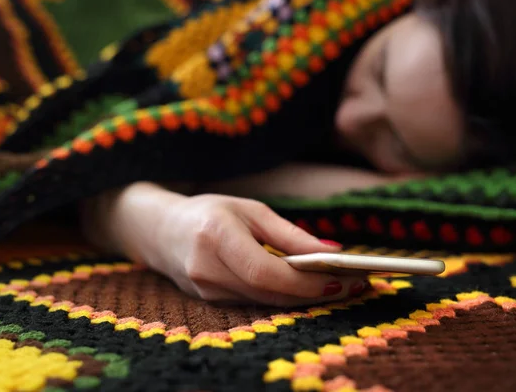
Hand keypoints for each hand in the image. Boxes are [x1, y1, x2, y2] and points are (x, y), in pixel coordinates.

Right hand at [86, 182, 368, 306]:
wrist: (159, 230)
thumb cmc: (209, 212)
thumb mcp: (251, 210)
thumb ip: (289, 234)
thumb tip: (333, 253)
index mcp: (215, 237)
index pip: (267, 272)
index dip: (305, 281)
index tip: (343, 278)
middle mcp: (206, 270)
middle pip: (270, 294)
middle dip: (316, 293)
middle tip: (355, 285)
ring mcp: (205, 291)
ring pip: (267, 303)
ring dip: (306, 299)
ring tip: (342, 287)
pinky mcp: (210, 302)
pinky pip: (256, 304)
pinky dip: (286, 299)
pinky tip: (310, 291)